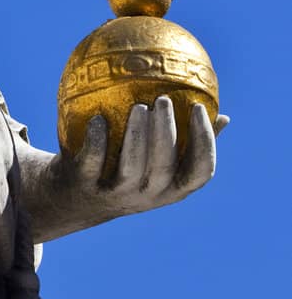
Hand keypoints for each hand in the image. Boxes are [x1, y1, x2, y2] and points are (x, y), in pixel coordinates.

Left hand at [23, 97, 228, 240]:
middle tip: (163, 99)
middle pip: (164, 169)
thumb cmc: (124, 170)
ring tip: (138, 105)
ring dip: (136, 136)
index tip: (198, 107)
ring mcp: (116, 194)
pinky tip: (97, 118)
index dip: (205, 143)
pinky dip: (96, 141)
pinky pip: (93, 164)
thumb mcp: (157, 163)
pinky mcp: (86, 186)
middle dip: (166, 134)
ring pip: (132, 168)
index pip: (200, 173)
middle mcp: (147, 196)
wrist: (74, 199)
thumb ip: (187, 142)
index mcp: (171, 189)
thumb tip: (223, 116)